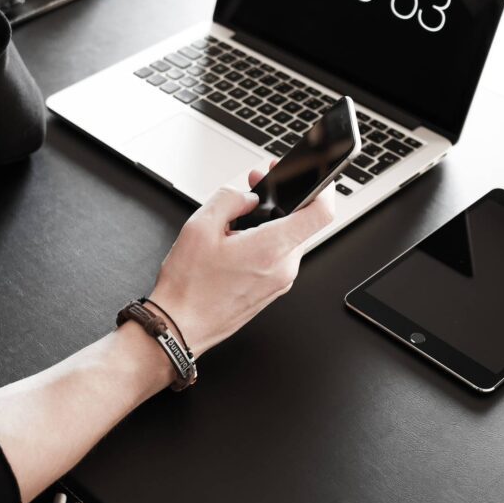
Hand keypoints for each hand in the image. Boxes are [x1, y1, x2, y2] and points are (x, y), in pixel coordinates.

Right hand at [149, 165, 334, 354]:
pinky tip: (238, 240)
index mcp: (271, 249)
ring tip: (238, 218)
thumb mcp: (199, 227)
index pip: (320, 213)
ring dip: (270, 221)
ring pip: (289, 239)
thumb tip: (248, 195)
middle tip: (256, 185)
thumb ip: (229, 199)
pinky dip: (266, 241)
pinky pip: (279, 257)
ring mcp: (280, 282)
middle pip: (302, 223)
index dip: (322, 187)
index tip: (314, 176)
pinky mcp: (272, 290)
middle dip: (281, 199)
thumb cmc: (188, 286)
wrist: (180, 326)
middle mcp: (283, 268)